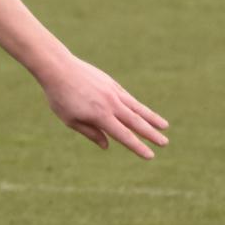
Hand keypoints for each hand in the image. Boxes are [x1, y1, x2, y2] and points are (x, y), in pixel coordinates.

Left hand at [41, 58, 168, 159]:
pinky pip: (129, 98)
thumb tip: (107, 145)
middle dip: (151, 134)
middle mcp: (111, 104)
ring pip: (137, 108)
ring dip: (152, 118)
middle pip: (136, 122)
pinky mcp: (112, 83)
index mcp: (101, 116)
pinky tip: (144, 112)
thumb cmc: (60, 97)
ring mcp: (114, 92)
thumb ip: (90, 133)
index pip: (124, 135)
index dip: (138, 147)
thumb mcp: (71, 120)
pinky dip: (138, 106)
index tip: (150, 156)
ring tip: (165, 126)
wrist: (59, 68)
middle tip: (165, 143)